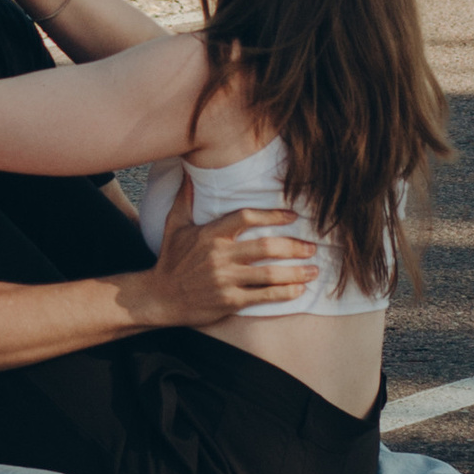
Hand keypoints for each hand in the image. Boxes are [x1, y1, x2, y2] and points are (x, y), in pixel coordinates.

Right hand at [145, 185, 317, 329]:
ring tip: (313, 270)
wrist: (160, 298)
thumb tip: (188, 171)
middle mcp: (220, 257)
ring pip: (269, 274)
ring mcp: (226, 281)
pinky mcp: (229, 302)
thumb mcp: (175, 225)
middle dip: (294, 246)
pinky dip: (284, 293)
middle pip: (265, 247)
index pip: (246, 217)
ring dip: (296, 272)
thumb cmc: (170, 260)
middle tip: (312, 247)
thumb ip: (185, 198)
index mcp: (210, 235)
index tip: (293, 216)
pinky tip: (298, 290)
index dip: (272, 215)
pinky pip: (263, 297)